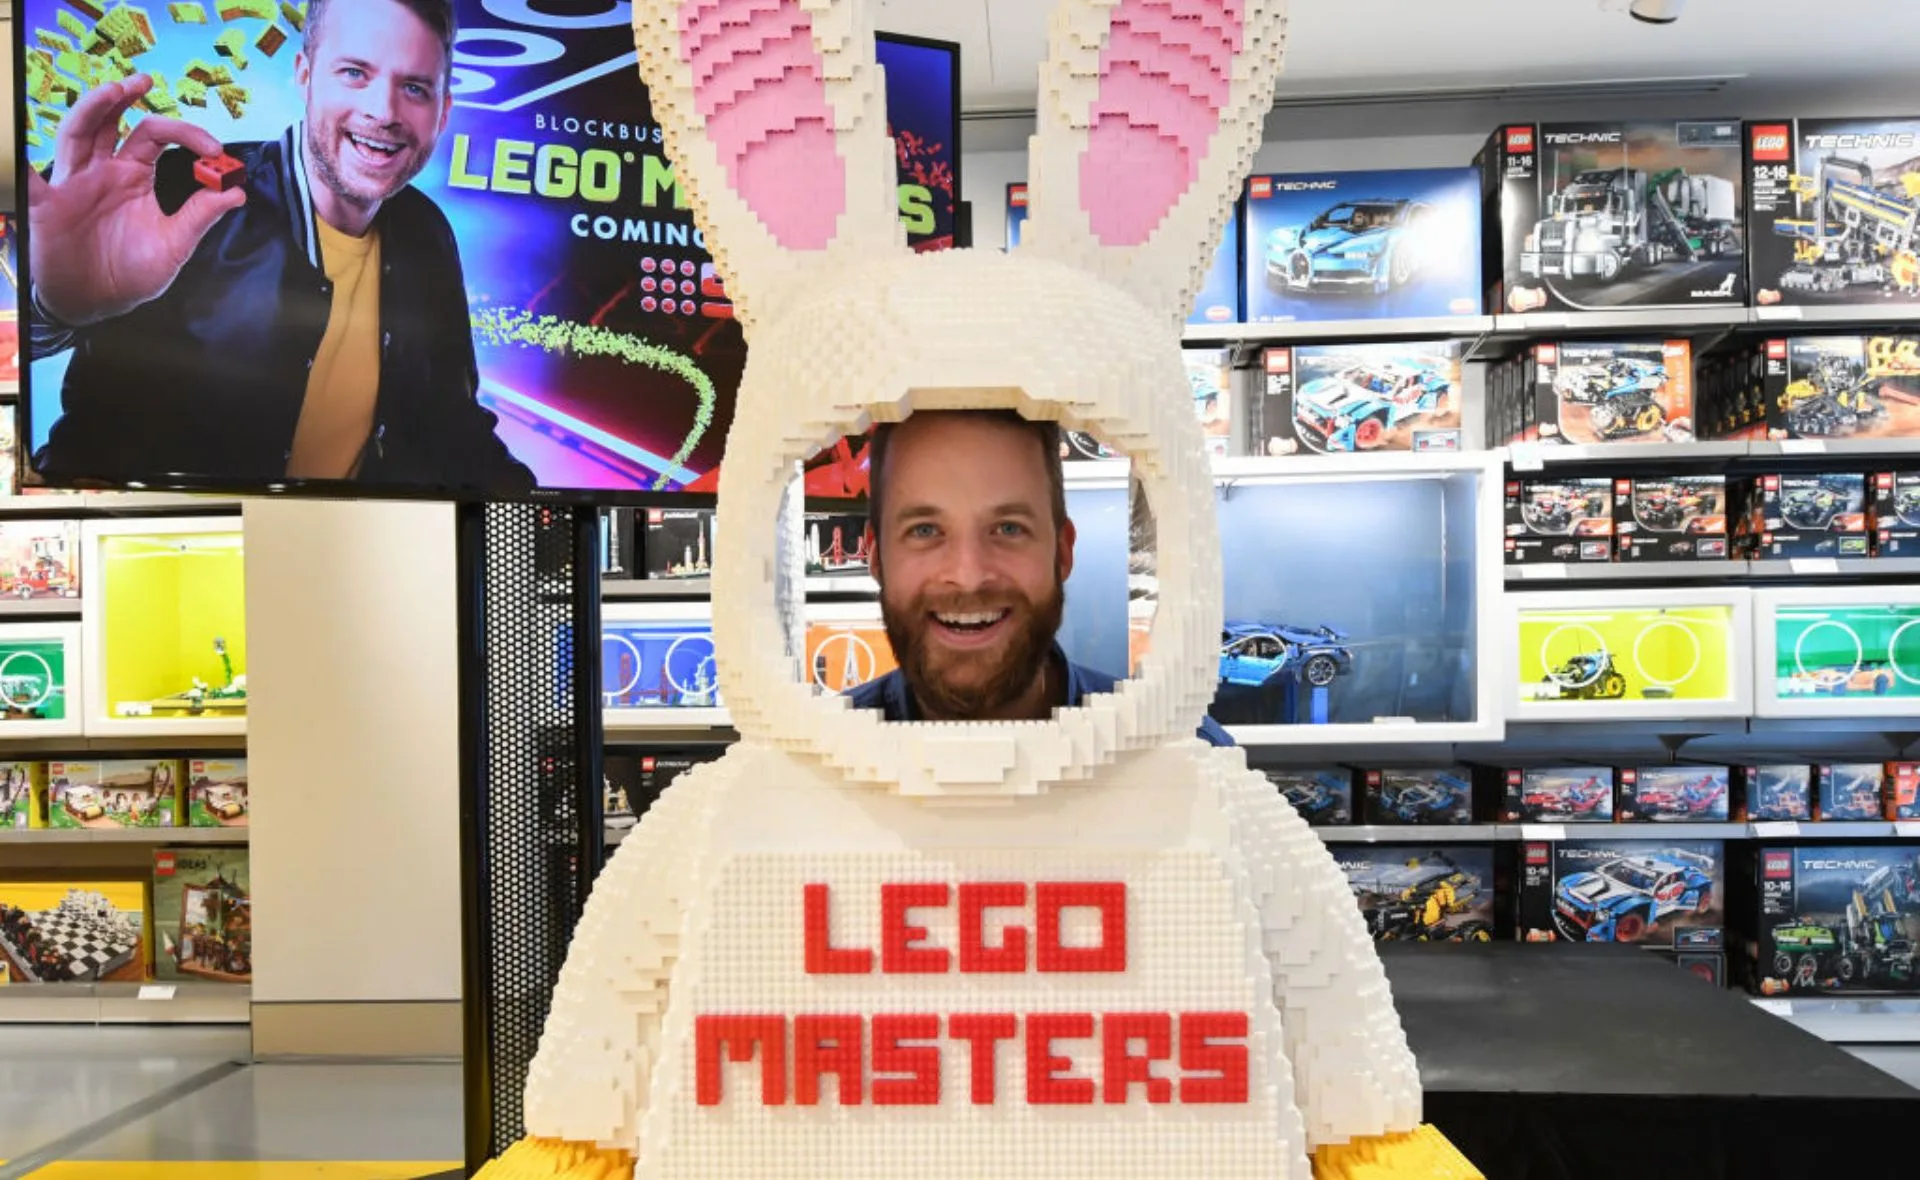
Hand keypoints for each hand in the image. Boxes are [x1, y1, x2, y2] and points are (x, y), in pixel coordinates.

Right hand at [26, 75, 246, 326]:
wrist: (100, 303)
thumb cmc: (133, 272)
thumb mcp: (175, 244)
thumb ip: (200, 216)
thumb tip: (236, 192)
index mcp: (134, 175)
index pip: (155, 136)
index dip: (184, 133)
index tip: (214, 149)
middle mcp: (103, 171)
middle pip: (109, 121)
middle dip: (123, 96)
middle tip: (144, 80)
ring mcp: (74, 184)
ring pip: (78, 134)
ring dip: (92, 109)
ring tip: (113, 91)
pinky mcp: (48, 206)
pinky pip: (31, 181)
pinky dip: (26, 165)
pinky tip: (27, 153)